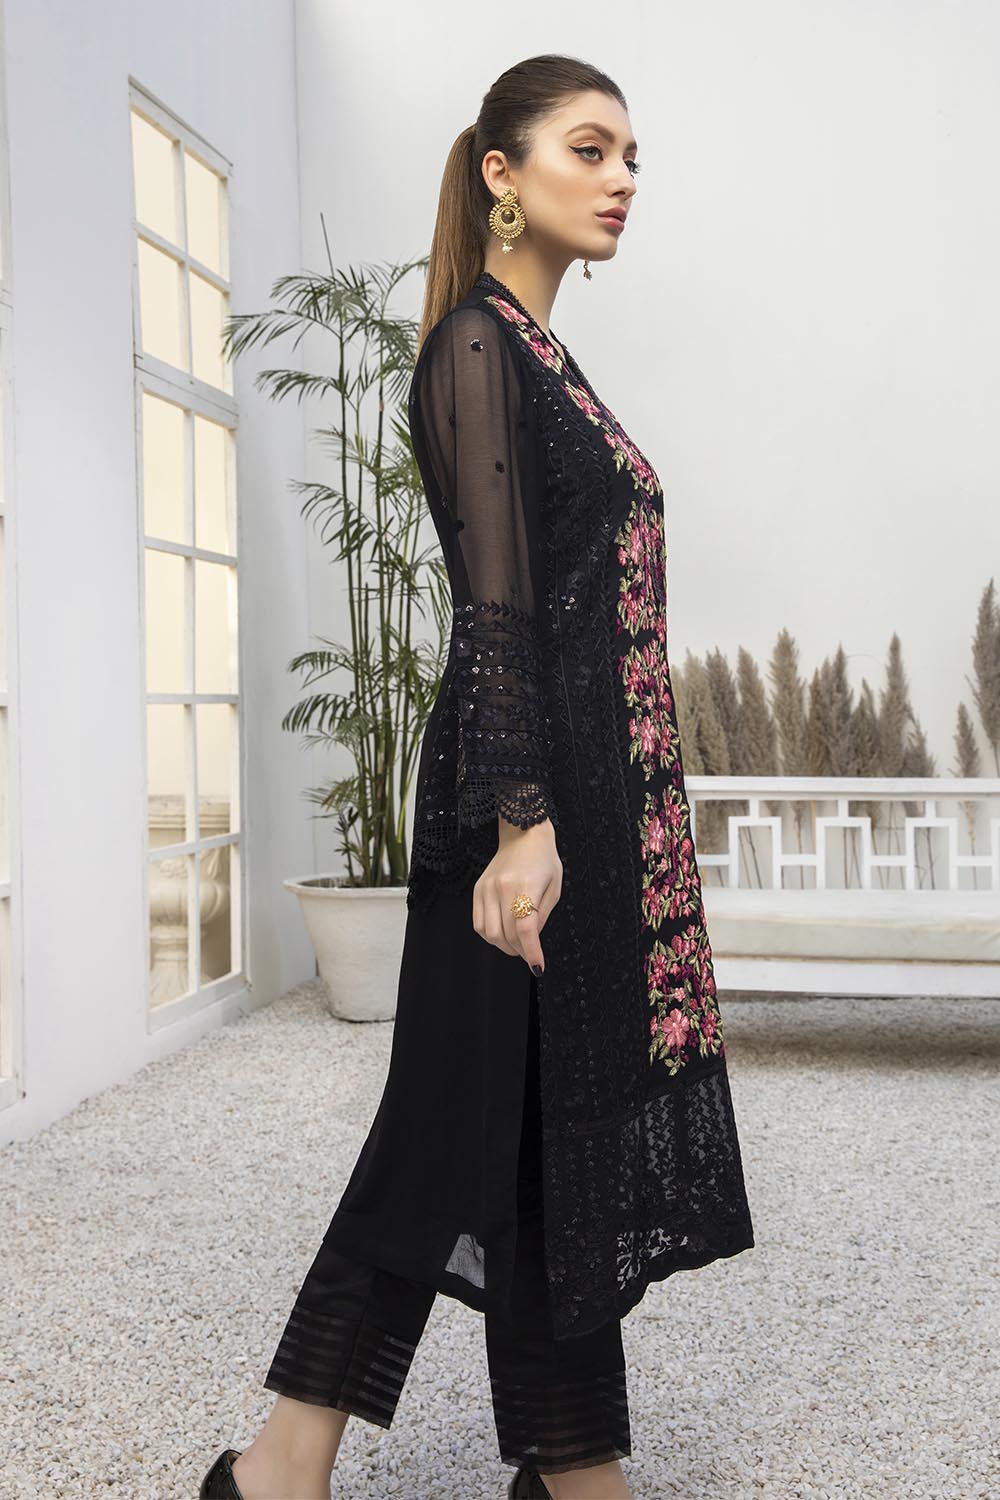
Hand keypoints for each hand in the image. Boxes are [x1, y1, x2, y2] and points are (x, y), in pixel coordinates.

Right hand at [472, 817, 561, 972]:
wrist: (523, 833)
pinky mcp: (477, 889)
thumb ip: (542, 915)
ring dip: (504, 946)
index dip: (532, 952)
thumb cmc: (544, 859)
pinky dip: (490, 935)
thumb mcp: (555, 887)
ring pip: (489, 933)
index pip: (525, 929)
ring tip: (517, 945)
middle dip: (520, 951)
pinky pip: (479, 923)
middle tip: (531, 954)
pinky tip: (503, 933)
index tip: (538, 967)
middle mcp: (501, 887)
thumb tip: (531, 940)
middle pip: (506, 934)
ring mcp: (486, 888)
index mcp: (526, 886)